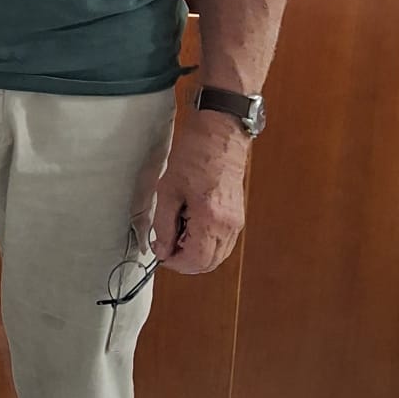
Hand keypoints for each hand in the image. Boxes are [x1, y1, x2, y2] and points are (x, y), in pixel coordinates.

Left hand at [151, 114, 248, 274]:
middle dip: (185, 260)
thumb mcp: (167, 190)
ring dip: (196, 253)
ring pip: (217, 256)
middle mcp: (229, 225)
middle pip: (209, 264)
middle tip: (166, 243)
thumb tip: (162, 250)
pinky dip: (206, 244)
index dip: (175, 263)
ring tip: (178, 231)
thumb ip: (164, 225)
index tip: (160, 252)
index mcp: (211, 218)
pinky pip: (223, 243)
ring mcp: (237, 221)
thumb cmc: (194, 155)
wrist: (219, 133)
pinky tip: (191, 225)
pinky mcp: (238, 216)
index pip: (196, 261)